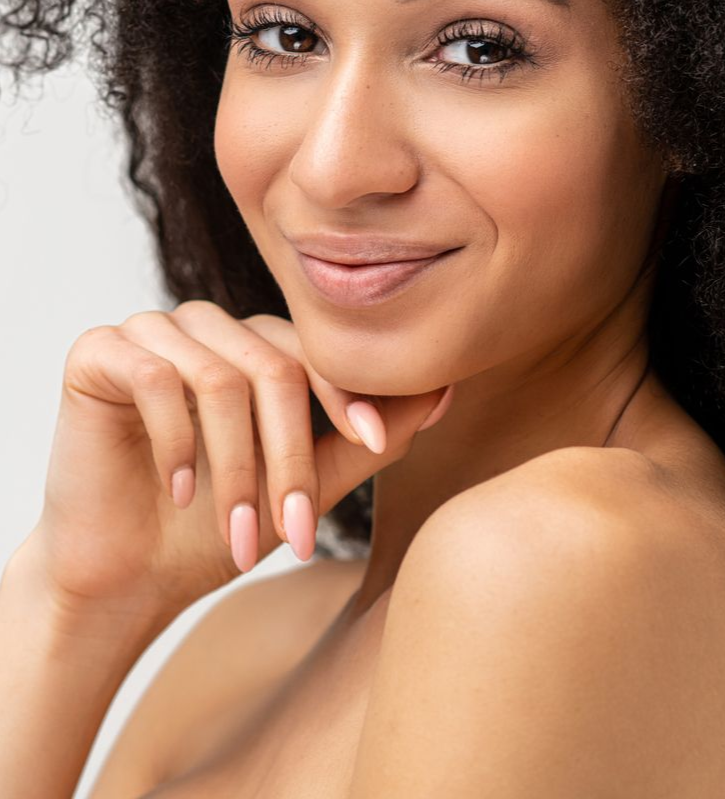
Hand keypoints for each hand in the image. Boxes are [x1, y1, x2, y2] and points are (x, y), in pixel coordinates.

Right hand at [23, 301, 452, 623]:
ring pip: (221, 378)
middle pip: (274, 367)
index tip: (375, 446)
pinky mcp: (99, 351)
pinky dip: (175, 442)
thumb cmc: (215, 531)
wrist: (124, 577)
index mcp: (257, 345)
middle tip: (295, 532)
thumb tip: (445, 390)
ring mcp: (152, 331)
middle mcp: (209, 327)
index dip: (347, 397)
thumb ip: (369, 438)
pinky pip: (155, 377)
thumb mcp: (307, 484)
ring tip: (236, 534)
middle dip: (290, 458)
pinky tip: (177, 491)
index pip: (316, 352)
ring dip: (234, 468)